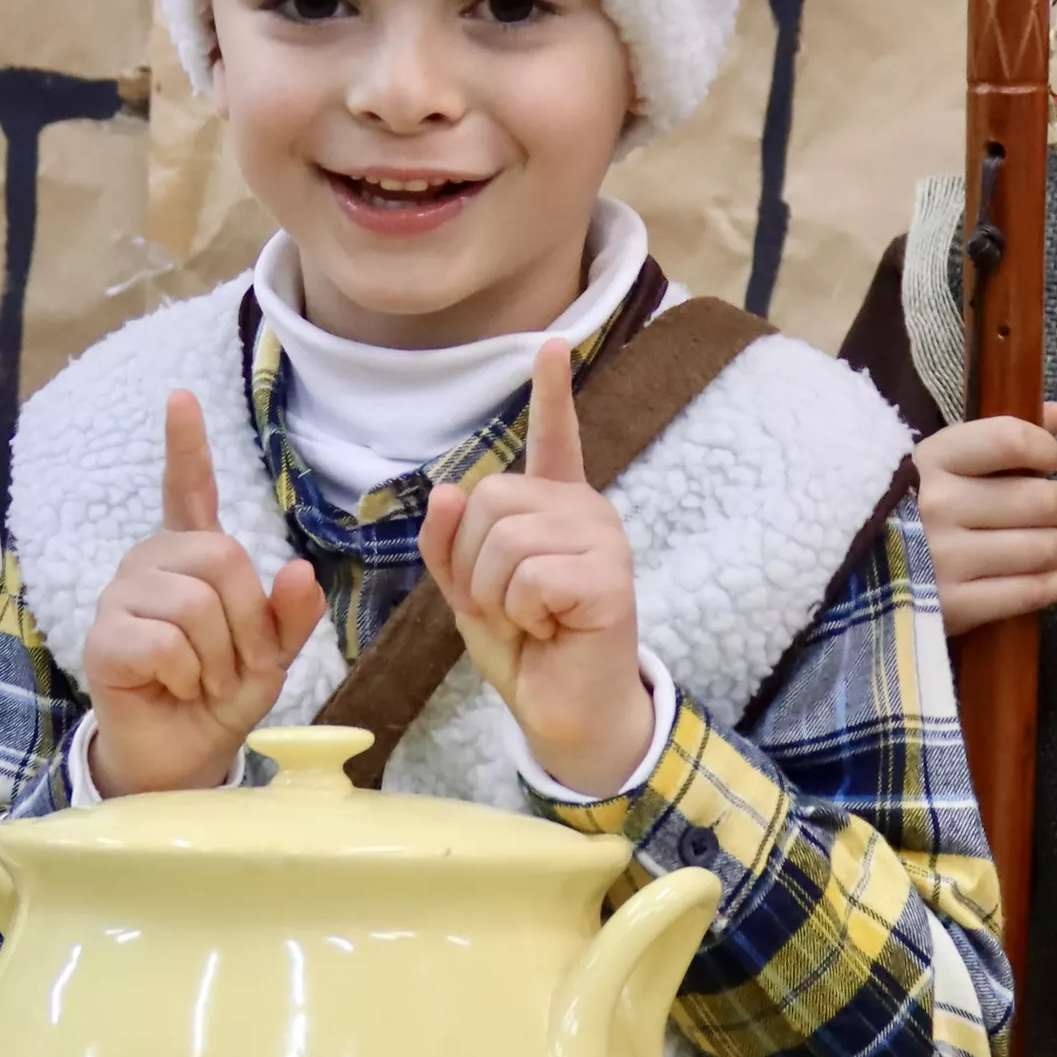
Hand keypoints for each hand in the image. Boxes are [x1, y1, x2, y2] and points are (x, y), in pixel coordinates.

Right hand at [78, 389, 327, 796]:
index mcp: (191, 557)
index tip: (181, 397)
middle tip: (235, 666)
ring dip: (219, 658)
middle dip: (247, 623)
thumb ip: (290, 614)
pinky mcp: (103, 637)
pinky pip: (166, 642)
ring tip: (204, 680)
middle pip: (222, 557)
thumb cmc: (221, 696)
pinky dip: (188, 675)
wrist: (183, 756)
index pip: (188, 490)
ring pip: (195, 604)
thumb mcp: (272, 655)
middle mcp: (151, 563)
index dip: (186, 445)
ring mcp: (122, 596)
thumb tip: (298, 570)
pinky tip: (175, 687)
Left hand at [419, 339, 652, 796]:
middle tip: (509, 604)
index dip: (551, 392)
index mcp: (556, 507)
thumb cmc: (527, 648)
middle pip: (490, 499)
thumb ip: (451, 545)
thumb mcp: (470, 593)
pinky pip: (528, 576)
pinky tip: (553, 629)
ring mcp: (603, 539)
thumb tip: (448, 492)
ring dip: (496, 594)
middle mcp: (585, 510)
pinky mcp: (608, 577)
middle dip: (474, 563)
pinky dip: (522, 612)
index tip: (552, 344)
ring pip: (504, 539)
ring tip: (532, 618)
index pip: (553, 439)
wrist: (565, 713)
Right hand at [916, 401, 1056, 637]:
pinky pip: (1028, 593)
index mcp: (931, 461)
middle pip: (1038, 499)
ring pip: (1042, 548)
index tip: (1049, 461)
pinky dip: (1054, 583)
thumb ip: (1000, 435)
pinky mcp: (952, 605)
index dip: (1044, 449)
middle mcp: (937, 506)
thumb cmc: (904, 510)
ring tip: (1056, 544)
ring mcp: (944, 558)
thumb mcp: (937, 462)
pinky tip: (1055, 576)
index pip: (1010, 440)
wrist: (846, 575)